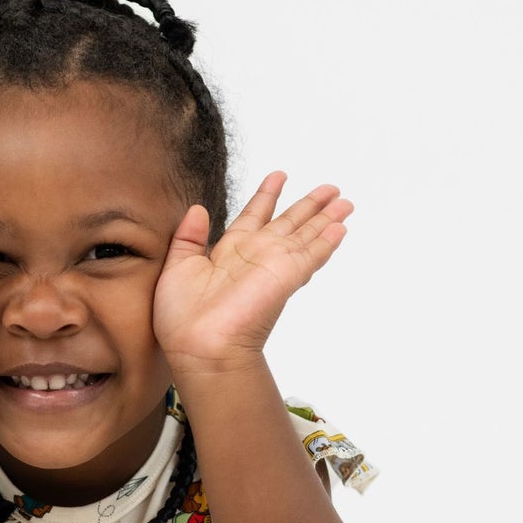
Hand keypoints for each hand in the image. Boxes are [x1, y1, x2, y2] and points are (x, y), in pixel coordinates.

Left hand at [153, 175, 351, 369]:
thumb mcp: (177, 267)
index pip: (254, 216)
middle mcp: (255, 256)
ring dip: (326, 218)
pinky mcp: (286, 277)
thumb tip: (198, 209)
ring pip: (306, 235)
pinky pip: (311, 254)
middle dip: (309, 205)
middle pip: (288, 223)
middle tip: (331, 188)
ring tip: (345, 202)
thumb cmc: (181, 317)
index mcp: (229, 252)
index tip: (280, 175)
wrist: (199, 347)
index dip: (267, 195)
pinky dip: (327, 242)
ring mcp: (273, 267)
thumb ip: (188, 237)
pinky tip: (341, 228)